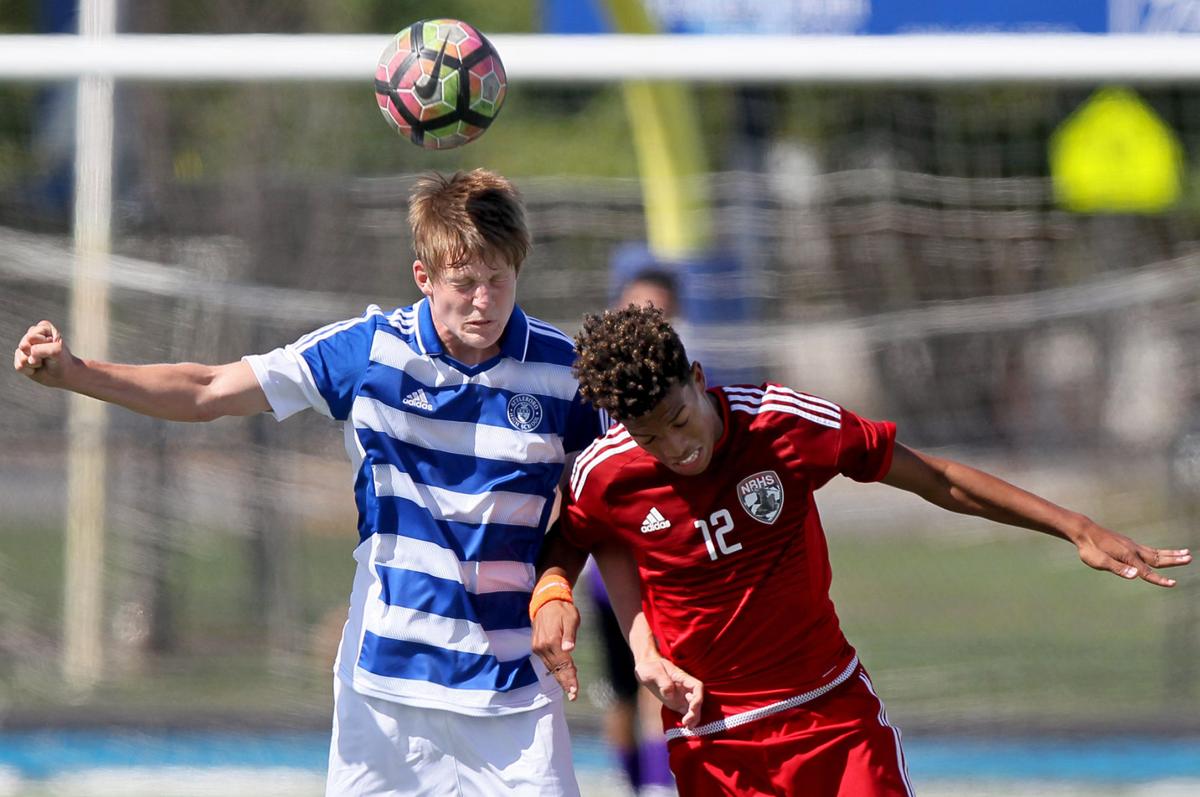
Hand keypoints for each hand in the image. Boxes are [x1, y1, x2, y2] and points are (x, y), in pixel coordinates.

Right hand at [13, 320, 71, 385]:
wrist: (63, 374)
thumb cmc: (61, 360)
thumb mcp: (57, 351)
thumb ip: (41, 349)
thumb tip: (24, 352)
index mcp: (43, 327)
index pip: (32, 337)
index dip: (43, 345)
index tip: (54, 347)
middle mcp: (32, 334)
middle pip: (24, 345)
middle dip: (37, 354)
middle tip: (48, 356)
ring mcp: (24, 347)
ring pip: (21, 356)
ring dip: (34, 363)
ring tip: (43, 362)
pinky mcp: (20, 359)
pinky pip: (19, 366)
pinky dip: (30, 370)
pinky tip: (37, 368)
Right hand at [531, 599, 579, 700]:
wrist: (545, 602)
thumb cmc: (562, 610)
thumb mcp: (571, 618)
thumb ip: (570, 634)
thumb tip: (569, 648)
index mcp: (552, 640)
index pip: (563, 663)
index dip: (570, 677)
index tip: (574, 690)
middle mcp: (542, 646)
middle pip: (556, 669)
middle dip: (565, 682)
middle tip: (573, 695)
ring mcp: (538, 647)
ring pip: (550, 667)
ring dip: (560, 678)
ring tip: (569, 689)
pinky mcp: (536, 647)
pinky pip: (547, 662)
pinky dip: (555, 669)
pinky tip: (561, 675)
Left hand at [634, 656, 703, 727]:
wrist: (645, 669)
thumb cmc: (650, 667)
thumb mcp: (654, 672)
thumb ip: (663, 682)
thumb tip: (669, 693)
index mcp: (682, 678)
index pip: (697, 687)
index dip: (698, 697)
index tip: (692, 707)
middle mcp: (685, 688)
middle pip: (697, 700)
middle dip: (696, 712)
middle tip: (687, 722)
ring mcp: (682, 696)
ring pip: (694, 708)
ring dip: (694, 718)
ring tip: (688, 728)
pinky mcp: (676, 703)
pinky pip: (686, 712)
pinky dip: (689, 720)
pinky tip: (686, 728)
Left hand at [1072, 521, 1190, 587]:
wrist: (1084, 531)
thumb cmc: (1089, 548)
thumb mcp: (1099, 562)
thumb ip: (1117, 568)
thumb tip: (1135, 575)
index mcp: (1127, 556)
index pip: (1147, 571)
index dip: (1159, 579)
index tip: (1173, 583)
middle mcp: (1133, 550)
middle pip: (1158, 557)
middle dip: (1174, 560)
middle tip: (1190, 558)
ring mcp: (1131, 545)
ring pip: (1156, 552)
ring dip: (1171, 554)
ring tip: (1186, 553)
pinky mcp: (1128, 544)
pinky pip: (1148, 549)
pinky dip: (1160, 552)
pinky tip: (1163, 554)